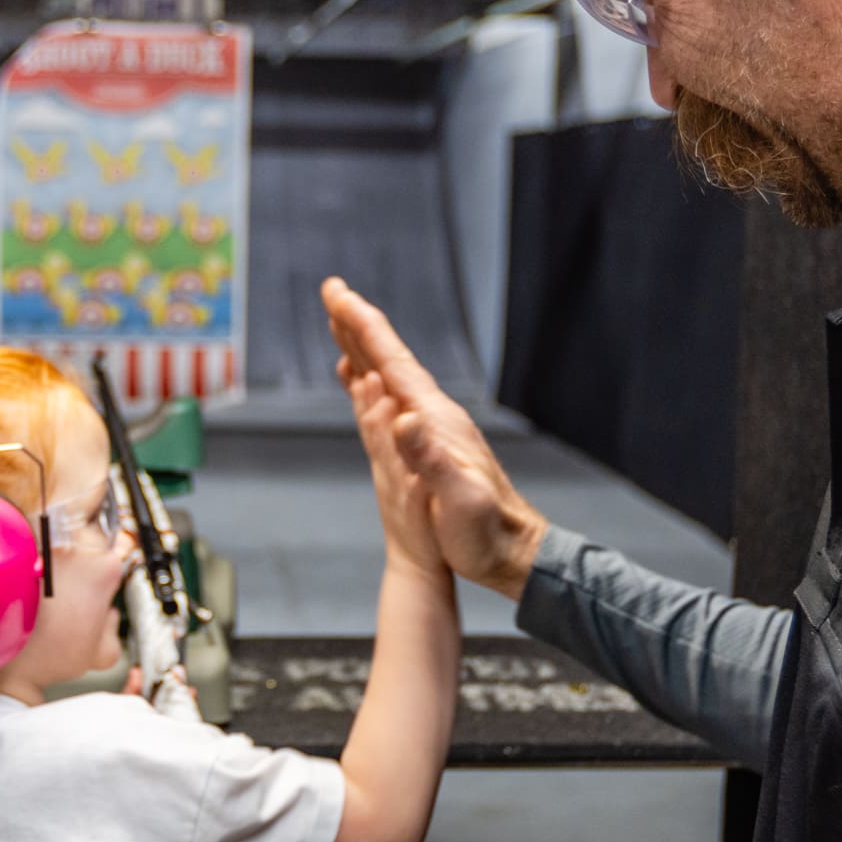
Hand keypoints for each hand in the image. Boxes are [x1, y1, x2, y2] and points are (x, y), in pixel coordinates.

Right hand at [323, 276, 548, 600]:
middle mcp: (430, 416)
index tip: (338, 295)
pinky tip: (362, 380)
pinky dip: (369, 383)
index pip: (392, 362)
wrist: (510, 551)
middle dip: (358, 324)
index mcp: (434, 420)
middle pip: (387, 359)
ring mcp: (428, 430)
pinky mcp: (424, 447)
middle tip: (331, 290)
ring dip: (362, 348)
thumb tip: (402, 418)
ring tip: (341, 323)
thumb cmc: (485, 530)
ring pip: (386, 377)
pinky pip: (387, 402)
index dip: (363, 327)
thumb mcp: (458, 497)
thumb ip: (429, 458)